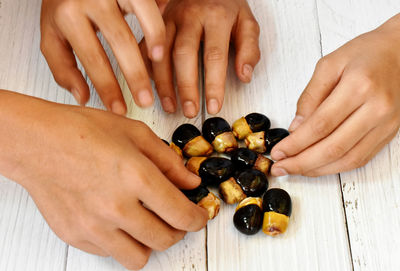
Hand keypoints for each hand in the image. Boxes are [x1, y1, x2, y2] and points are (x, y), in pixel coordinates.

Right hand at [0, 90, 207, 269]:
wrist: (37, 142)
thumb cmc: (82, 131)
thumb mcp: (135, 133)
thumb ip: (168, 161)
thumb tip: (191, 183)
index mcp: (137, 178)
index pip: (181, 215)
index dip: (198, 219)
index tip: (199, 216)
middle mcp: (116, 208)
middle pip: (165, 239)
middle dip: (178, 230)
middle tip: (175, 216)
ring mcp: (94, 227)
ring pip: (139, 258)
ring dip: (151, 242)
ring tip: (147, 222)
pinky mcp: (76, 236)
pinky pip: (111, 254)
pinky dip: (122, 242)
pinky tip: (119, 221)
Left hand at [40, 0, 166, 114]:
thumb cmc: (64, 4)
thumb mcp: (53, 34)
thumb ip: (63, 67)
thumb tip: (82, 97)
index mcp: (67, 15)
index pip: (92, 59)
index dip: (107, 87)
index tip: (118, 108)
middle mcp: (90, 0)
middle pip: (118, 43)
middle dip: (134, 77)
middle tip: (144, 100)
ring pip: (137, 23)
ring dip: (151, 51)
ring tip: (157, 73)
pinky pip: (149, 8)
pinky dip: (157, 30)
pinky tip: (160, 49)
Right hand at [141, 0, 260, 117]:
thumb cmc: (225, 5)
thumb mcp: (247, 22)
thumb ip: (249, 48)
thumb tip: (244, 75)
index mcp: (216, 16)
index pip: (214, 55)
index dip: (213, 84)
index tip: (213, 106)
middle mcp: (190, 16)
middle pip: (184, 55)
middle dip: (186, 87)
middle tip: (190, 110)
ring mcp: (169, 18)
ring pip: (161, 53)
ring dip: (163, 83)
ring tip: (170, 106)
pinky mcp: (156, 23)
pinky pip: (146, 47)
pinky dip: (148, 69)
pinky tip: (152, 87)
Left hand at [270, 14, 399, 176]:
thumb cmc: (366, 53)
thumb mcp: (330, 64)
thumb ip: (310, 96)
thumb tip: (296, 128)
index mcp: (359, 86)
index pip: (320, 125)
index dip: (295, 143)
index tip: (277, 152)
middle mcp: (376, 108)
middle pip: (333, 147)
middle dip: (302, 162)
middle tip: (281, 168)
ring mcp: (386, 124)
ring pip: (348, 159)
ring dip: (318, 169)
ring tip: (295, 170)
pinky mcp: (390, 133)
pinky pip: (361, 158)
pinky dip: (336, 166)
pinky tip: (317, 166)